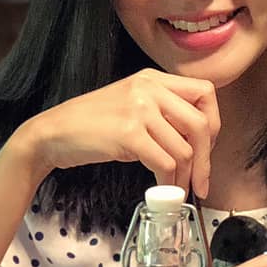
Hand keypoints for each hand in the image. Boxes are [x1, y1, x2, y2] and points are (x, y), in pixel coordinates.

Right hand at [9, 69, 220, 197]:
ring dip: (185, 176)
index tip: (207, 146)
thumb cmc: (93, 125)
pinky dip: (168, 181)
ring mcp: (139, 109)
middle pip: (201, 124)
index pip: (205, 92)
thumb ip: (163, 111)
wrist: (52, 134)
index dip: (214, 122)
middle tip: (202, 181)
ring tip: (178, 189)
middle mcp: (149, 88)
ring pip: (184, 149)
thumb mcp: (132, 104)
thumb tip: (199, 140)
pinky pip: (165, 163)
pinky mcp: (128, 134)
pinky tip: (162, 187)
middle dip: (206, 159)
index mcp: (153, 78)